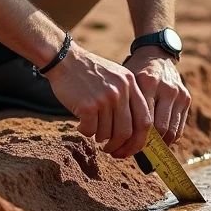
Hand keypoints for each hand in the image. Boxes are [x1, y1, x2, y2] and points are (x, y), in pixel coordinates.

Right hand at [45, 43, 151, 157]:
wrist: (65, 60)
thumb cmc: (89, 72)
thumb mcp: (115, 76)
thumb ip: (127, 98)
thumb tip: (133, 132)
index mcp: (131, 84)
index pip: (145, 120)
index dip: (140, 140)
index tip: (132, 149)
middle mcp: (121, 91)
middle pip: (127, 132)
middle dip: (120, 147)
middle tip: (111, 151)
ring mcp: (105, 98)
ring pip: (107, 133)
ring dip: (100, 138)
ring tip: (93, 130)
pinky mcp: (88, 105)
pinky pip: (90, 130)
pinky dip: (85, 132)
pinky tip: (81, 125)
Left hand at [125, 46, 190, 145]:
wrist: (156, 55)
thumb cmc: (135, 73)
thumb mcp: (126, 83)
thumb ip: (123, 106)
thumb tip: (116, 140)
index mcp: (147, 82)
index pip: (142, 121)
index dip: (131, 139)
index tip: (119, 148)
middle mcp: (166, 88)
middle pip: (158, 129)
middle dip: (143, 145)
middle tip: (129, 152)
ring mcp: (179, 93)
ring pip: (171, 131)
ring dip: (157, 146)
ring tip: (142, 150)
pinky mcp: (186, 98)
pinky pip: (179, 128)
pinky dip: (168, 139)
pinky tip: (156, 142)